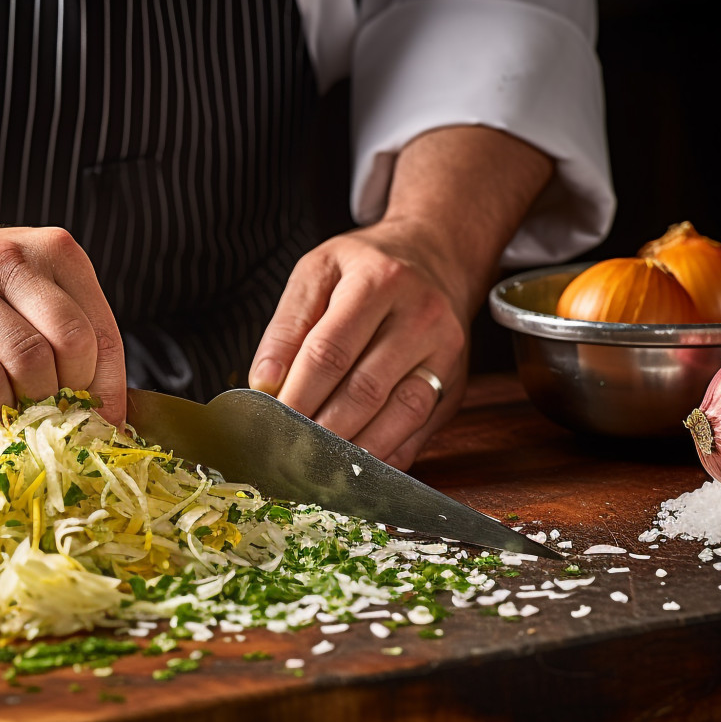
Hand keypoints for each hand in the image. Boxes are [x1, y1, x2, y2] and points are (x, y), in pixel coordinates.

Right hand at [0, 224, 126, 422]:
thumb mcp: (31, 286)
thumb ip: (70, 330)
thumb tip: (109, 411)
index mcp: (54, 252)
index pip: (102, 331)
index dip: (111, 387)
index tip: (107, 421)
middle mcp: (13, 263)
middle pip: (73, 343)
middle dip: (74, 390)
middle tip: (60, 410)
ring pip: (30, 362)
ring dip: (35, 401)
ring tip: (24, 406)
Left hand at [248, 220, 467, 468]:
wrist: (438, 255)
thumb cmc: (366, 267)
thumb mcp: (318, 271)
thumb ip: (287, 326)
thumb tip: (265, 383)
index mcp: (380, 282)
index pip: (329, 351)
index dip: (296, 394)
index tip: (268, 423)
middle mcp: (422, 317)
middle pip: (365, 389)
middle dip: (320, 429)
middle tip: (285, 452)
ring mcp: (446, 354)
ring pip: (400, 415)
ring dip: (355, 451)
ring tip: (315, 465)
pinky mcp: (455, 384)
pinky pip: (421, 431)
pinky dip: (386, 455)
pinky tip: (354, 466)